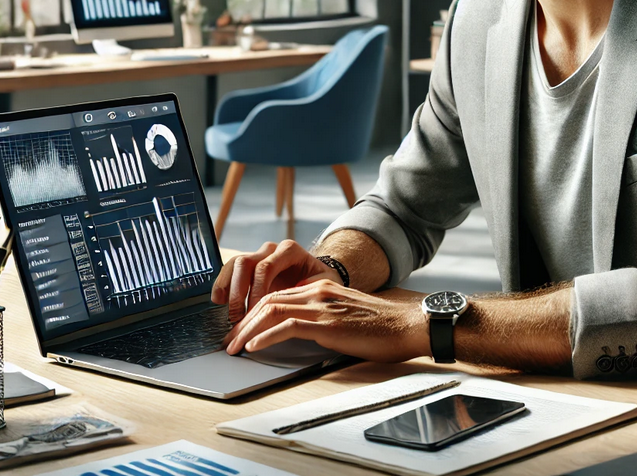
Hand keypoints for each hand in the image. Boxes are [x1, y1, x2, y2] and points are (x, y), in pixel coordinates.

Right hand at [210, 240, 340, 321]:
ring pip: (234, 264)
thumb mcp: (324, 284)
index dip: (256, 291)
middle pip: (245, 263)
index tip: (255, 312)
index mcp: (289, 250)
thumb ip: (310, 288)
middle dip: (239, 292)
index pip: (265, 268)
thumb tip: (295, 296)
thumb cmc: (322, 282)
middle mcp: (271, 250)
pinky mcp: (249, 267)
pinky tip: (219, 301)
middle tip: (238, 316)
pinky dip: (222, 284)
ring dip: (227, 287)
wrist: (318, 276)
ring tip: (224, 309)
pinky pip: (229, 270)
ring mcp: (258, 256)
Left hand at [223, 281, 427, 362]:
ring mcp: (322, 306)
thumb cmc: (383, 327)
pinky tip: (253, 347)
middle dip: (243, 322)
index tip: (241, 330)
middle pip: (267, 301)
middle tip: (229, 340)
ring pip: (271, 311)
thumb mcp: (347, 317)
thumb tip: (303, 334)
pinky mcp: (327, 324)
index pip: (277, 296)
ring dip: (247, 331)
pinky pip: (286, 326)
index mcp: (322, 289)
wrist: (408, 325)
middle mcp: (318, 292)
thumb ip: (324, 318)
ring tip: (234, 347)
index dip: (254, 313)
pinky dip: (265, 337)